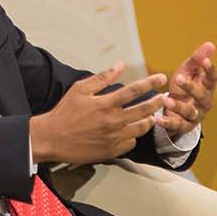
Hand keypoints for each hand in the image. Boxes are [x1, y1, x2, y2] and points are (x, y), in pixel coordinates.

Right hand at [29, 63, 167, 165]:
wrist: (52, 138)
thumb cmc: (65, 112)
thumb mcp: (80, 89)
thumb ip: (102, 78)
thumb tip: (120, 65)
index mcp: (105, 104)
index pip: (134, 90)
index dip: (150, 83)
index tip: (161, 78)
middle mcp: (113, 121)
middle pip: (144, 110)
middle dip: (157, 102)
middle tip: (164, 98)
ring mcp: (113, 138)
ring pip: (141, 128)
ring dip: (149, 120)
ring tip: (151, 115)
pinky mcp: (111, 151)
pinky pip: (131, 143)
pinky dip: (134, 136)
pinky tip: (132, 131)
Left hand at [157, 41, 216, 137]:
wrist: (176, 111)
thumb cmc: (184, 89)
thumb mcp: (188, 72)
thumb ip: (197, 60)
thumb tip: (211, 44)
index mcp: (207, 88)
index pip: (213, 79)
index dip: (210, 70)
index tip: (204, 61)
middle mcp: (204, 103)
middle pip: (201, 96)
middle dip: (191, 87)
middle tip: (178, 78)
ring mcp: (195, 115)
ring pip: (190, 112)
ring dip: (178, 106)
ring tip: (166, 99)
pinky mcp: (184, 126)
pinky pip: (177, 125)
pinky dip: (168, 123)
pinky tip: (159, 119)